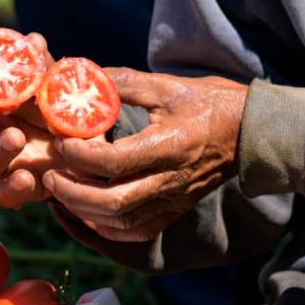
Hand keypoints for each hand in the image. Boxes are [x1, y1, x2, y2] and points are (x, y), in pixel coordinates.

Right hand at [0, 33, 67, 208]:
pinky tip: (27, 178)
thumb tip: (32, 41)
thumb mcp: (55, 83)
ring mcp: (0, 162)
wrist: (94, 143)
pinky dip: (11, 189)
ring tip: (16, 137)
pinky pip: (3, 195)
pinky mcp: (19, 187)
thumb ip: (42, 66)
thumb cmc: (61, 105)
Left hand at [42, 68, 248, 241]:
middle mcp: (171, 179)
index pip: (113, 162)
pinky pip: (138, 230)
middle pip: (112, 202)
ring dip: (85, 211)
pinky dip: (108, 227)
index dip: (79, 156)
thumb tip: (80, 74)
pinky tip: (89, 213)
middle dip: (73, 193)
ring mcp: (174, 199)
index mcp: (169, 145)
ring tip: (63, 190)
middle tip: (51, 176)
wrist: (253, 131)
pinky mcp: (176, 209)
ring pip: (122, 222)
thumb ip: (122, 82)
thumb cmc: (209, 103)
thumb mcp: (166, 85)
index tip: (61, 141)